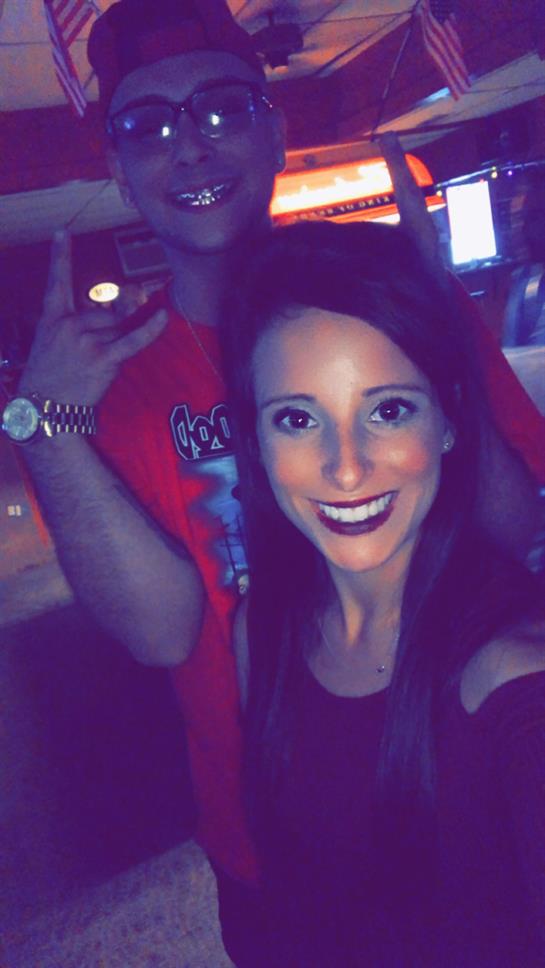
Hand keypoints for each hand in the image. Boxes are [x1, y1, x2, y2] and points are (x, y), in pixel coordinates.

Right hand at [19, 229, 167, 404]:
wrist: (45, 410)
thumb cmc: (48, 380)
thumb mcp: (50, 345)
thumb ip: (76, 325)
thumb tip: (112, 311)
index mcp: (51, 319)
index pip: (57, 282)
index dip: (60, 257)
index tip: (63, 233)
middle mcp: (68, 325)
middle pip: (104, 311)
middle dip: (111, 326)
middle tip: (96, 350)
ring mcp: (86, 340)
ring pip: (117, 326)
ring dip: (117, 340)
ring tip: (97, 362)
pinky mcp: (102, 358)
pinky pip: (132, 340)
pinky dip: (150, 329)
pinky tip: (164, 317)